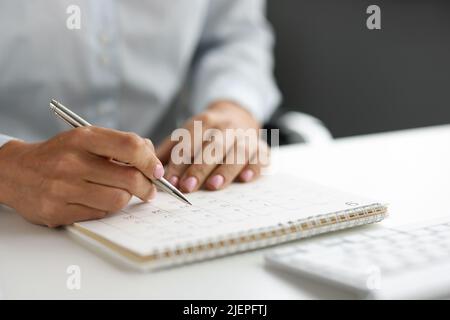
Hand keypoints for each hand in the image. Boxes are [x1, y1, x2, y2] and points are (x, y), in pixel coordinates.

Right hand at [0, 127, 162, 226]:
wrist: (14, 172)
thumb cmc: (58, 154)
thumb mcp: (84, 138)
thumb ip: (118, 144)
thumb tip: (151, 156)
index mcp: (82, 139)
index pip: (130, 146)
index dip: (150, 160)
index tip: (156, 170)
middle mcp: (72, 162)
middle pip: (129, 178)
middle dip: (146, 186)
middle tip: (149, 189)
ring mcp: (63, 189)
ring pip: (118, 200)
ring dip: (127, 198)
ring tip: (124, 194)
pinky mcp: (58, 212)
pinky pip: (100, 214)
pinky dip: (107, 208)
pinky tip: (101, 200)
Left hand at [157, 101, 269, 192]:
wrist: (237, 116)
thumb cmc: (207, 134)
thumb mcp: (187, 134)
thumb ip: (170, 150)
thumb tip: (147, 168)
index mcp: (204, 122)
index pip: (189, 141)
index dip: (179, 161)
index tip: (169, 180)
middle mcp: (225, 127)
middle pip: (212, 147)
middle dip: (199, 167)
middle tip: (187, 186)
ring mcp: (245, 136)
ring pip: (236, 152)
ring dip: (225, 169)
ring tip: (213, 186)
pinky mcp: (260, 147)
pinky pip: (260, 156)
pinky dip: (254, 167)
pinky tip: (246, 178)